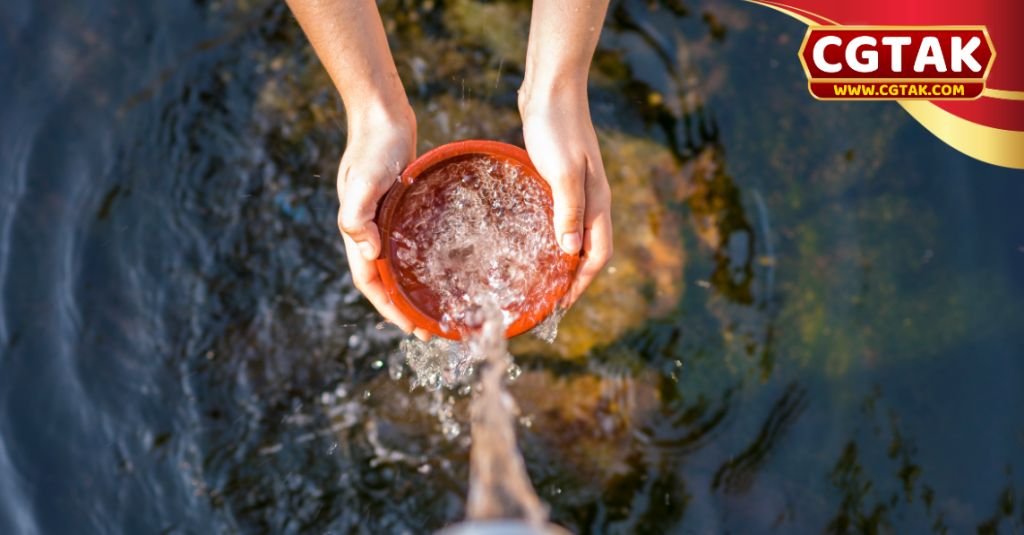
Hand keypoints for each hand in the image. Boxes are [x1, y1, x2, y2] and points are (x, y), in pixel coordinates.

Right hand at [337, 104, 431, 339]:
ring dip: (412, 288)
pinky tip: (441, 266)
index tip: (411, 328)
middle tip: (431, 329)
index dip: (388, 308)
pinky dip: (420, 261)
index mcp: (358, 230)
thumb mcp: (364, 180)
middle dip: (403, 308)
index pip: (370, 282)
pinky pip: (409, 244)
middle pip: (384, 280)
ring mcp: (384, 220)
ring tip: (436, 306)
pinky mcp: (400, 208)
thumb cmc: (373, 147)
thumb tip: (368, 253)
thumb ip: (357, 216)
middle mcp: (370, 230)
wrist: (382, 116)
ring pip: (397, 264)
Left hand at [519, 87, 612, 306]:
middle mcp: (592, 200)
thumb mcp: (562, 171)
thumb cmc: (556, 128)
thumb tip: (570, 253)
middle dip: (573, 279)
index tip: (561, 305)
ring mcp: (577, 189)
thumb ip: (568, 211)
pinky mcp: (560, 179)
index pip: (598, 255)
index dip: (582, 283)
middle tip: (548, 300)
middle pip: (589, 250)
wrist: (551, 89)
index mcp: (597, 202)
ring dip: (562, 260)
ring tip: (540, 280)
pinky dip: (551, 237)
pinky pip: (561, 218)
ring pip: (575, 235)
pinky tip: (531, 241)